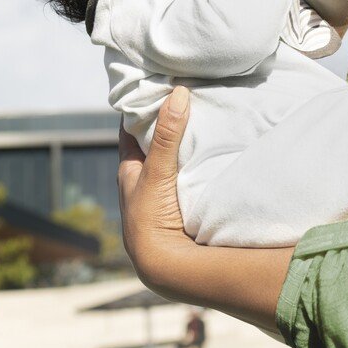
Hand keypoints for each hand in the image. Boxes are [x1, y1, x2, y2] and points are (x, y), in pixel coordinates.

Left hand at [117, 87, 196, 301]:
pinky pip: (192, 171)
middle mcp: (145, 178)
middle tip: (187, 90)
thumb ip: (166, 136)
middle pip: (155, 141)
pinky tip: (217, 145)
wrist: (167, 264)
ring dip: (187, 140)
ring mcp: (166, 190)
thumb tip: (178, 93)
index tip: (154, 82)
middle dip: (167, 119)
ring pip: (174, 156)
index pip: (131, 130)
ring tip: (207, 112)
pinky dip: (201, 158)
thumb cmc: (150, 219)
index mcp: (129, 170)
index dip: (139, 107)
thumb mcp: (156, 172)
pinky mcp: (185, 201)